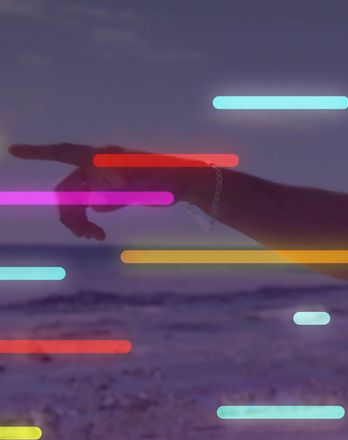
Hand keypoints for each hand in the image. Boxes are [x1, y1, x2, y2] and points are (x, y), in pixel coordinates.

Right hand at [8, 143, 191, 240]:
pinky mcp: (108, 192)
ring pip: (74, 202)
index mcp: (102, 157)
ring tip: (94, 238)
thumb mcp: (149, 187)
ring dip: (77, 221)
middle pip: (67, 190)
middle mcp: (96, 167)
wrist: (186, 183)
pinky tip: (97, 234)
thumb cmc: (169, 179)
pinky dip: (86, 221)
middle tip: (87, 236)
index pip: (64, 152)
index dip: (39, 152)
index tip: (15, 150)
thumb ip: (122, 196)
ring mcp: (101, 180)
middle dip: (69, 214)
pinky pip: (86, 207)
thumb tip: (94, 207)